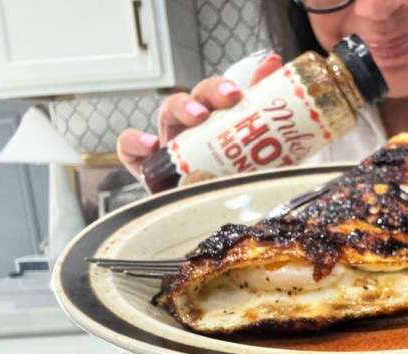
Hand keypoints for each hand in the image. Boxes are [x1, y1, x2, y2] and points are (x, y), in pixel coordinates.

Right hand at [115, 54, 283, 179]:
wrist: (218, 229)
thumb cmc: (238, 189)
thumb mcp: (260, 158)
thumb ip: (268, 118)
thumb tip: (277, 71)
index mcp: (219, 124)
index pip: (218, 94)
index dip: (225, 86)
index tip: (240, 91)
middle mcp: (193, 130)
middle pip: (196, 98)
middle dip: (211, 92)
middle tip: (228, 98)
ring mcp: (169, 147)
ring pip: (167, 112)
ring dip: (181, 108)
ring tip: (197, 117)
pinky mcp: (147, 169)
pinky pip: (130, 148)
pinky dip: (134, 141)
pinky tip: (150, 146)